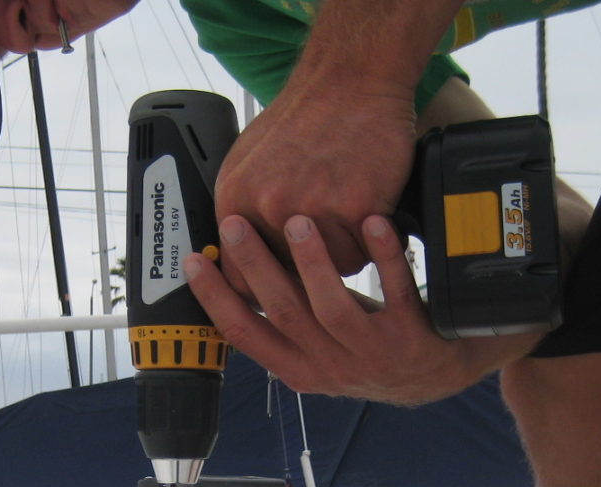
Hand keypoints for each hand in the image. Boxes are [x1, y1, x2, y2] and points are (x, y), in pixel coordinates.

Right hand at [186, 213, 542, 404]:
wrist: (436, 375)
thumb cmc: (368, 348)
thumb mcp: (319, 347)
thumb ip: (283, 319)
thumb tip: (233, 276)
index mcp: (300, 369)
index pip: (246, 336)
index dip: (216, 300)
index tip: (195, 261)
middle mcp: (332, 366)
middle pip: (284, 314)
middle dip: (256, 267)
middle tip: (236, 224)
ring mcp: (372, 354)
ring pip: (333, 308)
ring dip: (313, 262)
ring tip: (298, 219)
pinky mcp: (412, 337)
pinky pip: (396, 292)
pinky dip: (385, 257)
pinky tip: (373, 224)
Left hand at [214, 86, 416, 289]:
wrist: (350, 81)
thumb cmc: (304, 120)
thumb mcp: (247, 162)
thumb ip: (240, 214)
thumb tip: (232, 259)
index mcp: (235, 201)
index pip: (239, 281)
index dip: (262, 291)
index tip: (278, 292)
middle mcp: (268, 208)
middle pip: (288, 281)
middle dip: (306, 274)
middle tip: (318, 257)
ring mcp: (311, 209)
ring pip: (330, 272)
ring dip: (341, 256)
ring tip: (344, 218)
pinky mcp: (355, 207)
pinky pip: (363, 252)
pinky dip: (368, 241)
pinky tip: (364, 211)